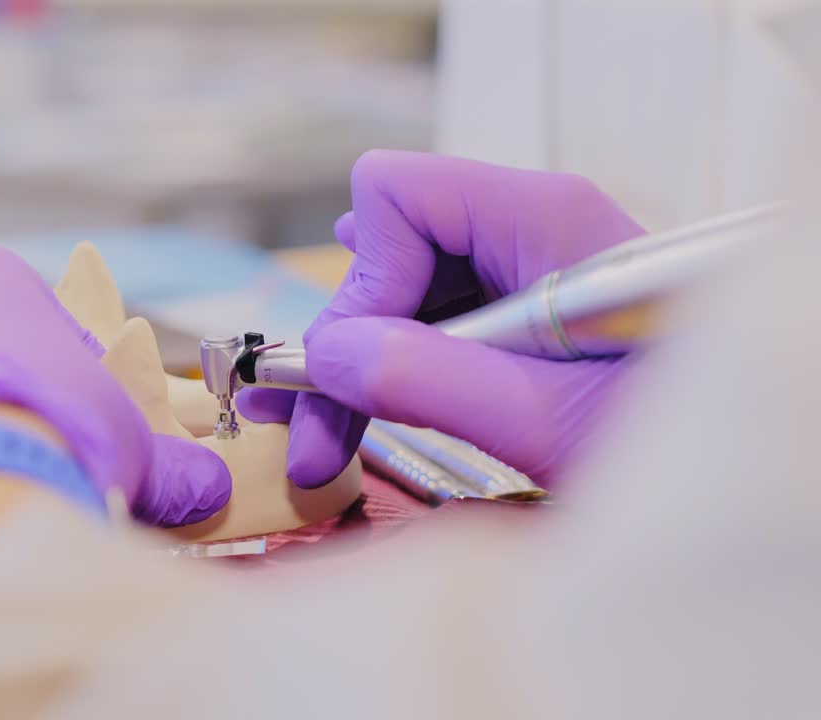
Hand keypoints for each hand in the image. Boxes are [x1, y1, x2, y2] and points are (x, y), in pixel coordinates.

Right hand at [240, 151, 644, 487]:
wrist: (738, 467)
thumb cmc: (677, 437)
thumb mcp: (548, 419)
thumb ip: (429, 380)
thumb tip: (328, 352)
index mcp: (544, 220)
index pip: (399, 196)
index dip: (365, 279)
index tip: (354, 365)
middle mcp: (528, 227)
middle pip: (389, 246)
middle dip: (340, 339)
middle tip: (306, 433)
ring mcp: (524, 266)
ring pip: (401, 288)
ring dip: (359, 363)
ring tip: (328, 439)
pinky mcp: (521, 307)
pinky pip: (433, 318)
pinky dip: (397, 369)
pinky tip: (376, 415)